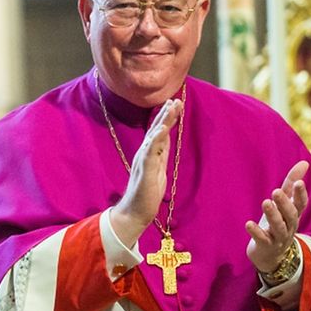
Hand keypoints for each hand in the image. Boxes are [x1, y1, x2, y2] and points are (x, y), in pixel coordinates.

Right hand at [109, 98, 181, 245]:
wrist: (135, 212)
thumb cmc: (147, 193)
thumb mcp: (158, 169)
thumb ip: (161, 153)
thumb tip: (166, 138)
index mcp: (150, 154)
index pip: (159, 132)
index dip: (166, 118)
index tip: (174, 104)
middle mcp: (145, 153)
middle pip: (156, 129)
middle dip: (166, 114)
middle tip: (176, 99)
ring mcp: (144, 160)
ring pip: (154, 136)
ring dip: (163, 121)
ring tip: (171, 107)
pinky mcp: (145, 169)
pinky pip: (151, 151)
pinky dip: (156, 139)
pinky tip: (162, 129)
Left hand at [245, 160, 309, 273]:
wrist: (271, 256)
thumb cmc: (279, 224)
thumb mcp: (285, 204)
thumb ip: (291, 183)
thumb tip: (304, 162)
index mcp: (294, 215)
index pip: (301, 204)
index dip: (301, 194)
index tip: (299, 183)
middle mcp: (289, 226)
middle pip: (291, 215)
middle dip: (285, 203)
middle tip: (276, 191)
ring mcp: (278, 238)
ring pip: (278, 227)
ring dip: (272, 215)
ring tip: (265, 203)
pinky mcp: (266, 246)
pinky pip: (262, 240)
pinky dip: (256, 232)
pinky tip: (248, 224)